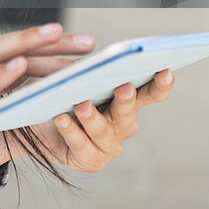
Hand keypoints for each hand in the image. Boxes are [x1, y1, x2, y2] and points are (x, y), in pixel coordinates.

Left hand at [31, 70, 174, 172]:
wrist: (42, 124)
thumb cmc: (65, 93)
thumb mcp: (79, 77)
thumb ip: (91, 69)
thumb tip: (92, 48)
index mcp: (128, 100)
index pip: (150, 93)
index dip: (160, 85)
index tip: (166, 71)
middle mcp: (123, 125)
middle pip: (127, 113)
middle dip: (126, 99)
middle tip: (124, 87)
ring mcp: (109, 146)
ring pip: (103, 132)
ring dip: (93, 118)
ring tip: (82, 105)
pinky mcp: (90, 160)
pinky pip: (81, 145)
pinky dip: (70, 130)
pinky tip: (61, 118)